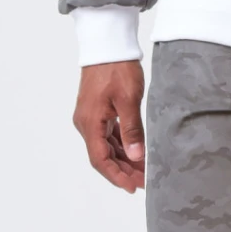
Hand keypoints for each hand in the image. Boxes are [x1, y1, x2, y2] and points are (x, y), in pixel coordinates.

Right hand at [73, 60, 145, 191]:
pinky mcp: (97, 111)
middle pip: (102, 156)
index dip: (116, 176)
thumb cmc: (117, 68)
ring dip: (123, 160)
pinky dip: (121, 146)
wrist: (107, 44)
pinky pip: (107, 135)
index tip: (133, 187)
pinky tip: (135, 152)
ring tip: (143, 170)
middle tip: (144, 181)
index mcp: (90, 123)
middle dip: (123, 171)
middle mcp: (86, 123)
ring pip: (106, 147)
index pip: (100, 159)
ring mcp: (90, 117)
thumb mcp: (128, 100)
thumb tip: (137, 157)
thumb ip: (132, 131)